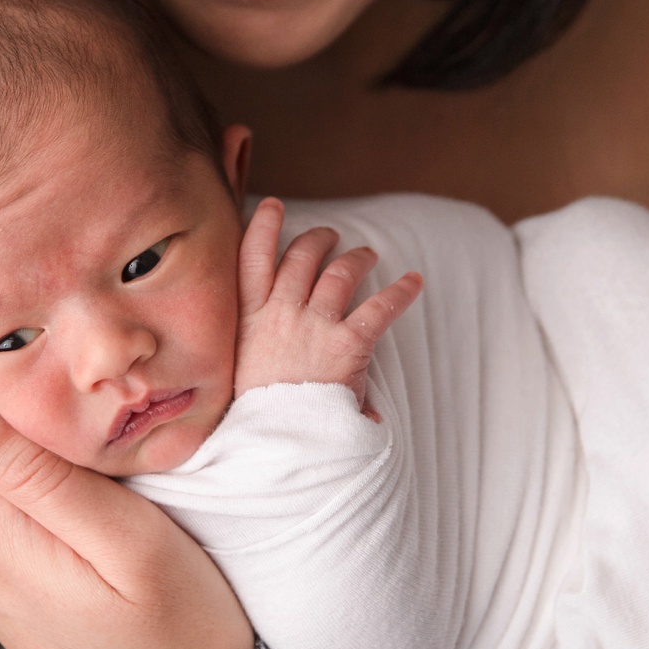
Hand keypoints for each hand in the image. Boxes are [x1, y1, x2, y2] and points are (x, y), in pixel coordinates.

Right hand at [233, 198, 423, 415]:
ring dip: (355, 257)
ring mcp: (313, 326)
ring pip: (338, 273)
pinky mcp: (346, 344)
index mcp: (247, 320)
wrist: (275, 441)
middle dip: (317, 240)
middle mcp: (279, 313)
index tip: (273, 207)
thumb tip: (262, 359)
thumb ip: (249, 353)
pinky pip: (379, 308)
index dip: (263, 227)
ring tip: (366, 253)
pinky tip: (414, 282)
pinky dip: (400, 292)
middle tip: (329, 237)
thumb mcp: (234, 376)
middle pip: (300, 257)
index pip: (250, 259)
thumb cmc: (256, 415)